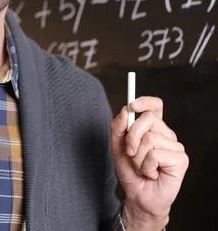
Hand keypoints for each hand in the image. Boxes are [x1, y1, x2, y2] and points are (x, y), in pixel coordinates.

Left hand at [110, 96, 188, 229]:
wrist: (138, 196)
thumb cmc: (131, 172)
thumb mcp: (117, 147)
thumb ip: (118, 128)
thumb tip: (126, 111)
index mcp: (153, 129)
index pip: (155, 106)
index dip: (145, 101)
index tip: (132, 105)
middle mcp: (166, 135)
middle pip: (148, 118)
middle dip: (131, 136)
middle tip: (130, 153)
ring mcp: (175, 146)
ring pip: (150, 138)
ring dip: (137, 156)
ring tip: (141, 167)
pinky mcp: (180, 159)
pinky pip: (155, 154)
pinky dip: (146, 166)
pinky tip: (151, 173)